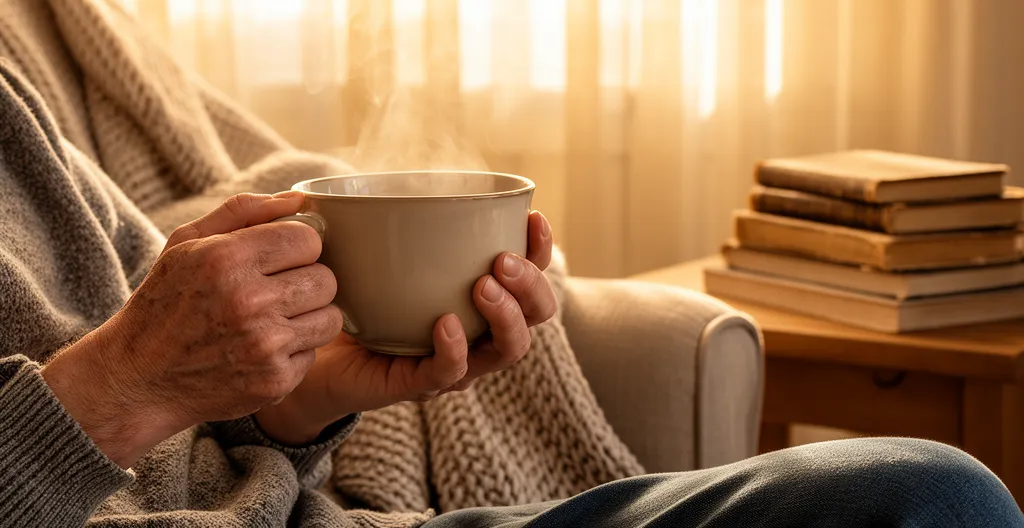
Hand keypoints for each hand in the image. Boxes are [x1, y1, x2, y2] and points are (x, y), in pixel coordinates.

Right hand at [41, 192, 342, 467]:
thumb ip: (243, 211)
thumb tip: (299, 198)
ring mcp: (263, 345)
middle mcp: (247, 301)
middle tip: (279, 291)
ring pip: (330, 317)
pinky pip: (315, 353)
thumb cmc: (166, 302)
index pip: (308, 240)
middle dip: (308, 281)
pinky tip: (264, 348)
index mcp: (225, 259)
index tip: (283, 258)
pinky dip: (295, 350)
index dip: (300, 248)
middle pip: (326, 279)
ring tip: (275, 318)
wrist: (138, 379)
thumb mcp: (186, 243)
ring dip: (310, 316)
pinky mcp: (274, 380)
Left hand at [255, 211, 555, 444]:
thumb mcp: (385, 249)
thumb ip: (403, 218)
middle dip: (530, 284)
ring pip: (508, 349)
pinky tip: (445, 323)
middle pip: (536, 315)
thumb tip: (401, 163)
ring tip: (483, 285)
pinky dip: (455, 349)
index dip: (541, 249)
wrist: (311, 350)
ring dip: (506, 315)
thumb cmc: (355, 294)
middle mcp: (479, 332)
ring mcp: (455, 362)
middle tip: (501, 260)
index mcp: (481, 299)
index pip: (531, 277)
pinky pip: (451, 373)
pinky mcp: (420, 385)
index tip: (533, 217)